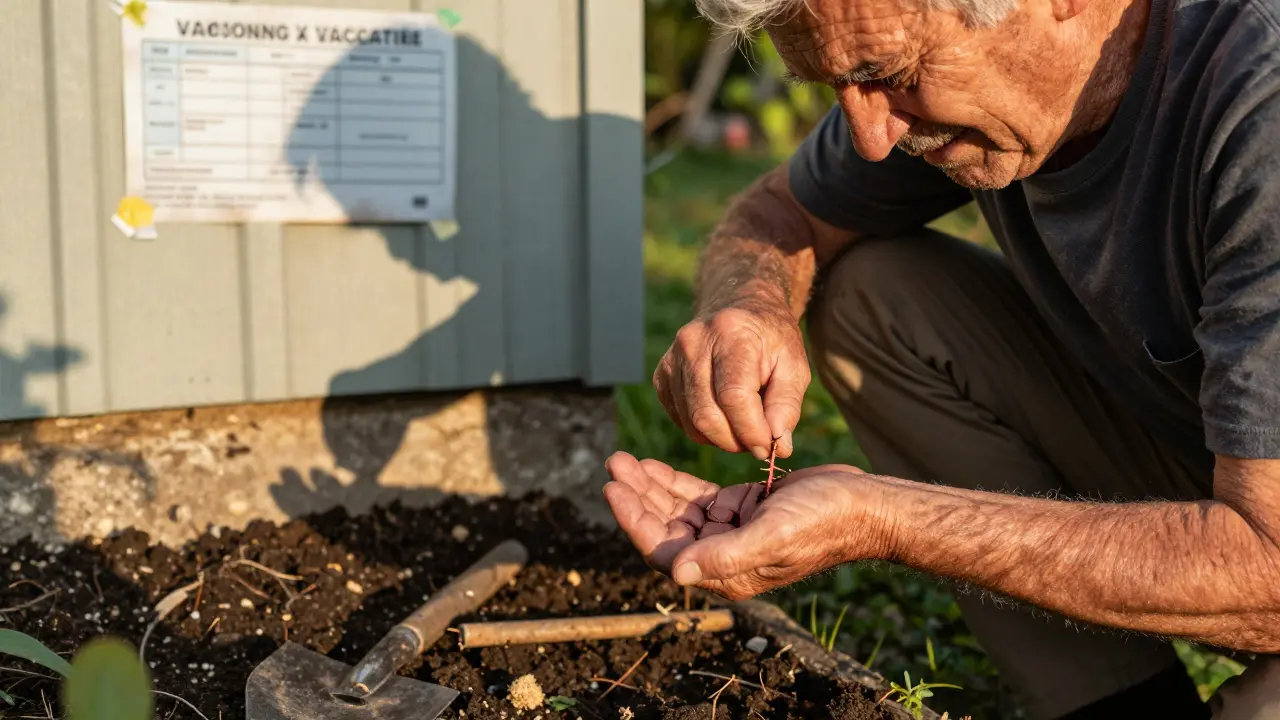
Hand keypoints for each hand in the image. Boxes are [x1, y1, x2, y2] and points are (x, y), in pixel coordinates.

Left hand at [602, 451, 887, 600]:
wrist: (863, 504)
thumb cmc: (823, 521)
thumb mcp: (772, 535)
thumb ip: (725, 556)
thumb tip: (677, 573)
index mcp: (726, 572)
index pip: (664, 551)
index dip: (634, 521)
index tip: (614, 489)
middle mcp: (722, 556)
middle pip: (665, 529)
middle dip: (637, 497)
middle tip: (613, 463)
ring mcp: (731, 532)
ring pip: (677, 511)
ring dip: (651, 487)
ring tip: (625, 459)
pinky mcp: (742, 510)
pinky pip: (698, 499)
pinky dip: (676, 483)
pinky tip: (655, 466)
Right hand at [654, 302, 809, 460]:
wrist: (738, 308)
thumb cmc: (771, 340)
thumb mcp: (794, 365)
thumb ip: (788, 405)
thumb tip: (777, 447)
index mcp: (732, 334)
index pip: (734, 397)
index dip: (751, 431)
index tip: (769, 446)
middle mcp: (694, 343)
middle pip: (707, 415)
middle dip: (735, 441)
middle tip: (757, 442)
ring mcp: (672, 358)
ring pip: (691, 423)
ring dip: (720, 439)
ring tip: (743, 428)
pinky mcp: (662, 374)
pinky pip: (680, 419)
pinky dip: (703, 430)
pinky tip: (723, 417)